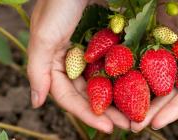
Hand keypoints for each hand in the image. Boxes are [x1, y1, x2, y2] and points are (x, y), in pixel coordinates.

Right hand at [27, 0, 128, 132]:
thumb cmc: (60, 2)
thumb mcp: (44, 35)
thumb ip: (38, 69)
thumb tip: (35, 102)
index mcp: (56, 61)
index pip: (69, 96)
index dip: (87, 114)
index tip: (108, 128)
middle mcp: (74, 59)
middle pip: (90, 93)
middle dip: (107, 111)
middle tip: (128, 125)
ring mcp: (92, 50)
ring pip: (105, 81)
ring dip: (120, 98)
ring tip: (139, 113)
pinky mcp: (109, 40)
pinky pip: (118, 63)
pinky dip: (128, 77)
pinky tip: (142, 88)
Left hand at [131, 0, 177, 131]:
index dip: (175, 109)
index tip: (158, 123)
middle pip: (168, 88)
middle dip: (154, 108)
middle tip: (136, 126)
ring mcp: (164, 43)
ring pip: (150, 75)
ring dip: (138, 94)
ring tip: (122, 113)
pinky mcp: (148, 32)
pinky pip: (137, 54)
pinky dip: (128, 70)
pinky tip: (114, 84)